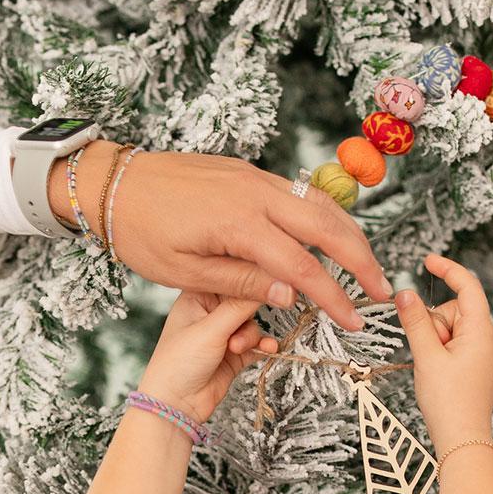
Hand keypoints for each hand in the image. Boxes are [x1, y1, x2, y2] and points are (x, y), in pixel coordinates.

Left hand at [48, 143, 390, 334]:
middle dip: (361, 260)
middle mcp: (255, 193)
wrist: (111, 182)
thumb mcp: (186, 273)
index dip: (334, 297)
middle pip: (328, 226)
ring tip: (366, 265)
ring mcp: (254, 177)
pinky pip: (298, 193)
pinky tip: (332, 236)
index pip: (303, 267)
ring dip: (349, 234)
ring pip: (320, 203)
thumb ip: (243, 283)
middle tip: (381, 291)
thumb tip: (293, 295)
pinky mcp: (247, 173)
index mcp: (239, 223)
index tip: (355, 321)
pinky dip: (324, 216)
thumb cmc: (139, 232)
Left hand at [136, 293, 277, 425]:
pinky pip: (257, 344)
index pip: (230, 278)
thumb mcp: (211, 329)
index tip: (273, 282)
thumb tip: (271, 282)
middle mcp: (210, 311)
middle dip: (250, 315)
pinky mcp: (234, 354)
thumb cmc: (179, 363)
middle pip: (246, 301)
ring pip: (253, 324)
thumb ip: (242, 305)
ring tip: (236, 349)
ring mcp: (223, 333)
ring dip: (251, 337)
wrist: (175, 406)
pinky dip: (263, 347)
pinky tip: (268, 350)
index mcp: (197, 295)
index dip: (251, 280)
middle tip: (247, 323)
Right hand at [394, 255, 492, 454]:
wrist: (462, 440)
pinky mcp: (477, 365)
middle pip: (454, 310)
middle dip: (434, 324)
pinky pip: (454, 345)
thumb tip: (405, 293)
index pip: (468, 286)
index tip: (428, 261)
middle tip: (428, 352)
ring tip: (434, 368)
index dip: (448, 269)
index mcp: (481, 331)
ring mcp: (484, 353)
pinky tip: (438, 373)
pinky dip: (440, 351)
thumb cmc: (449, 403)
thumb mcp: (426, 357)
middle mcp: (488, 339)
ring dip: (435, 341)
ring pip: (451, 329)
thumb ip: (415, 321)